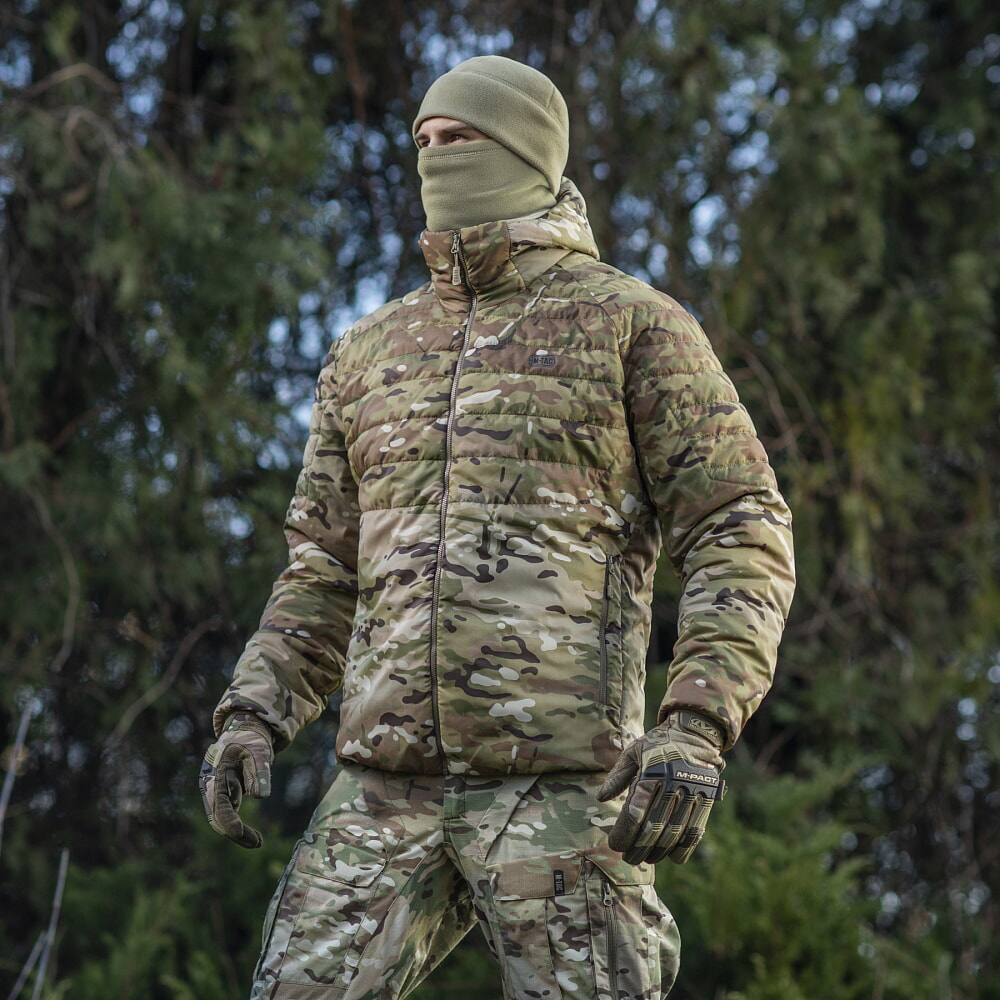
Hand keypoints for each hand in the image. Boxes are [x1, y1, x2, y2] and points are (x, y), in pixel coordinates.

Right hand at [199, 712, 273, 848]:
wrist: (246, 729)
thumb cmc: (252, 739)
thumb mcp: (258, 750)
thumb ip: (259, 770)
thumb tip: (260, 797)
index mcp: (215, 775)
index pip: (219, 806)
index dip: (230, 823)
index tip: (244, 835)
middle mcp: (211, 785)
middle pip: (218, 817)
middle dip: (236, 833)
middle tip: (258, 843)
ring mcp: (216, 790)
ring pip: (222, 818)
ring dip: (237, 832)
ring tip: (258, 842)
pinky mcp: (225, 793)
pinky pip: (229, 814)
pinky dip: (239, 826)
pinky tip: (254, 836)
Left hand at [597, 710, 725, 864]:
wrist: (696, 732)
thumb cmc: (657, 744)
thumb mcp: (633, 751)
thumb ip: (618, 776)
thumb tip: (600, 798)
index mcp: (652, 769)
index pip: (636, 808)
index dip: (625, 831)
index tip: (615, 845)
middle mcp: (673, 781)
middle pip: (654, 824)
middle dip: (639, 847)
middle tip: (628, 860)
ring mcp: (692, 790)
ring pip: (675, 831)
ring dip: (659, 850)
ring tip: (646, 860)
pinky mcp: (707, 797)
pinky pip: (695, 828)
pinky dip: (685, 847)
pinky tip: (673, 857)